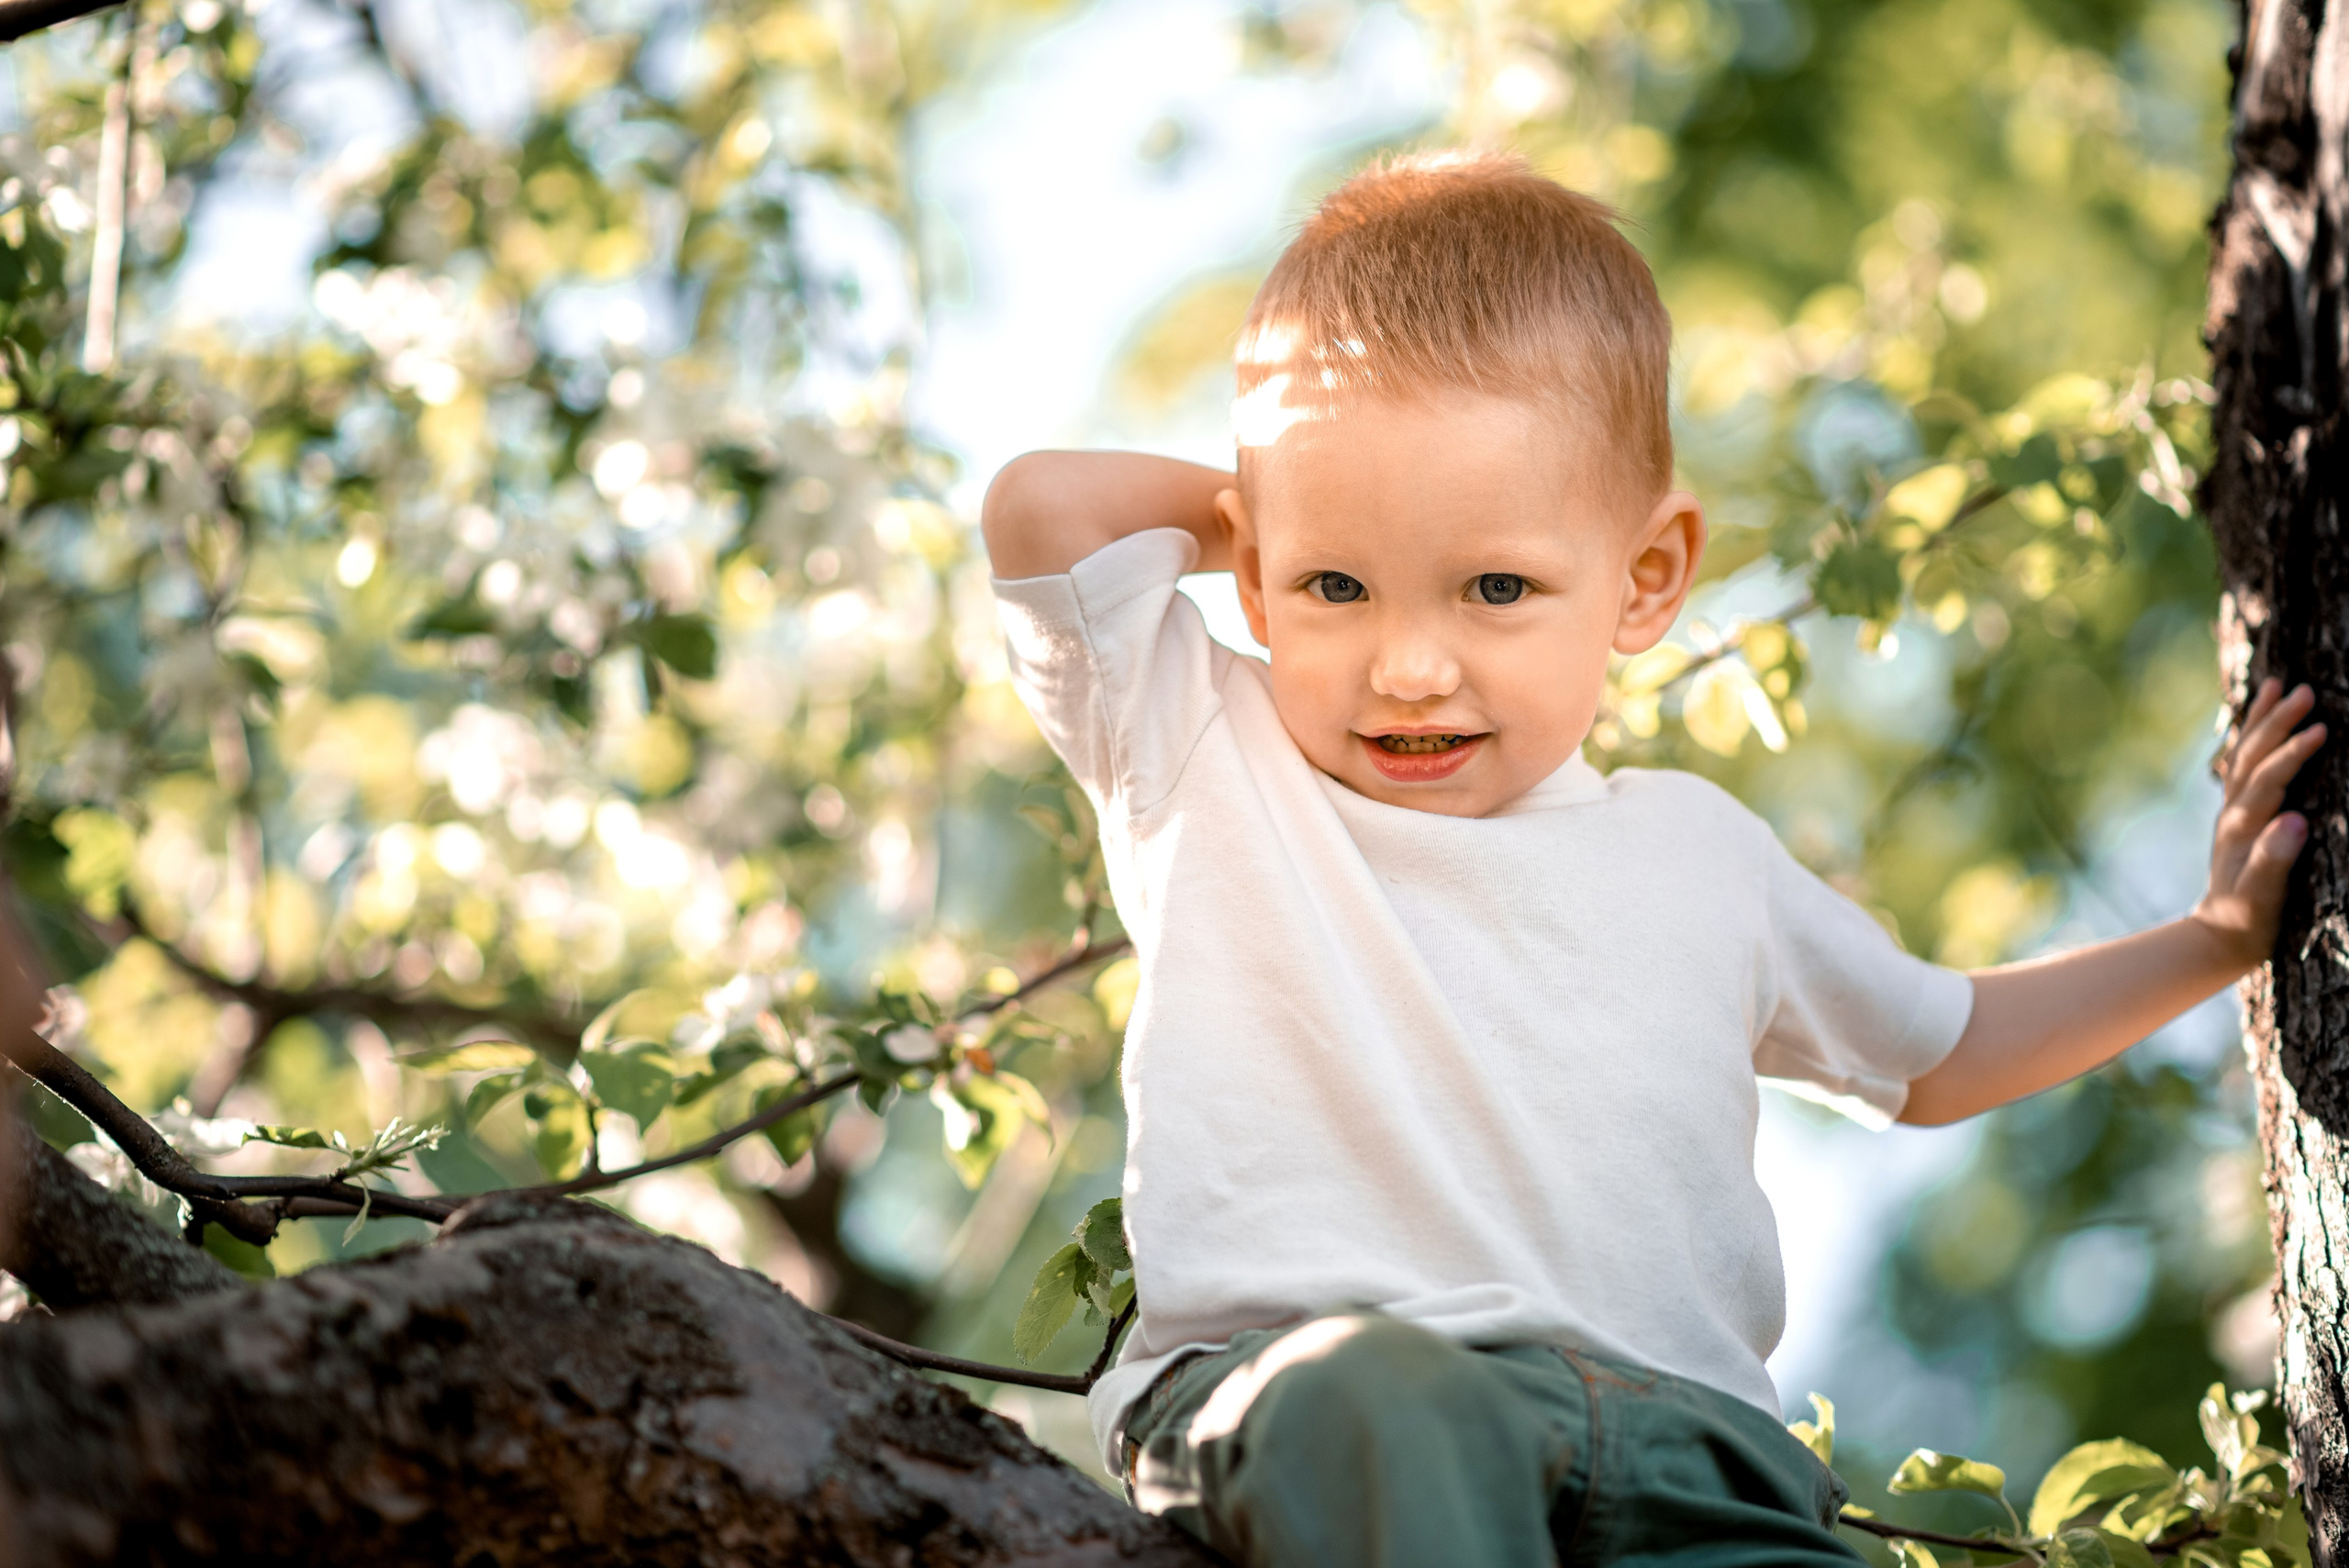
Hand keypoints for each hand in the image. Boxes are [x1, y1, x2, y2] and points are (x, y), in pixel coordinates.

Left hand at [2194, 677, 2325, 968]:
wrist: (2220, 936)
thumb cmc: (2251, 920)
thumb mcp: (2265, 897)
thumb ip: (2275, 860)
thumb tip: (2295, 820)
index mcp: (2243, 829)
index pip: (2269, 781)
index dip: (2293, 754)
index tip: (2320, 729)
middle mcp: (2233, 814)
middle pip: (2253, 758)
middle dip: (2278, 723)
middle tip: (2305, 691)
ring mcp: (2233, 812)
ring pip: (2246, 755)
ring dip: (2262, 720)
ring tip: (2279, 685)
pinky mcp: (2238, 816)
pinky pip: (2243, 766)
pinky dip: (2253, 738)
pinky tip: (2261, 718)